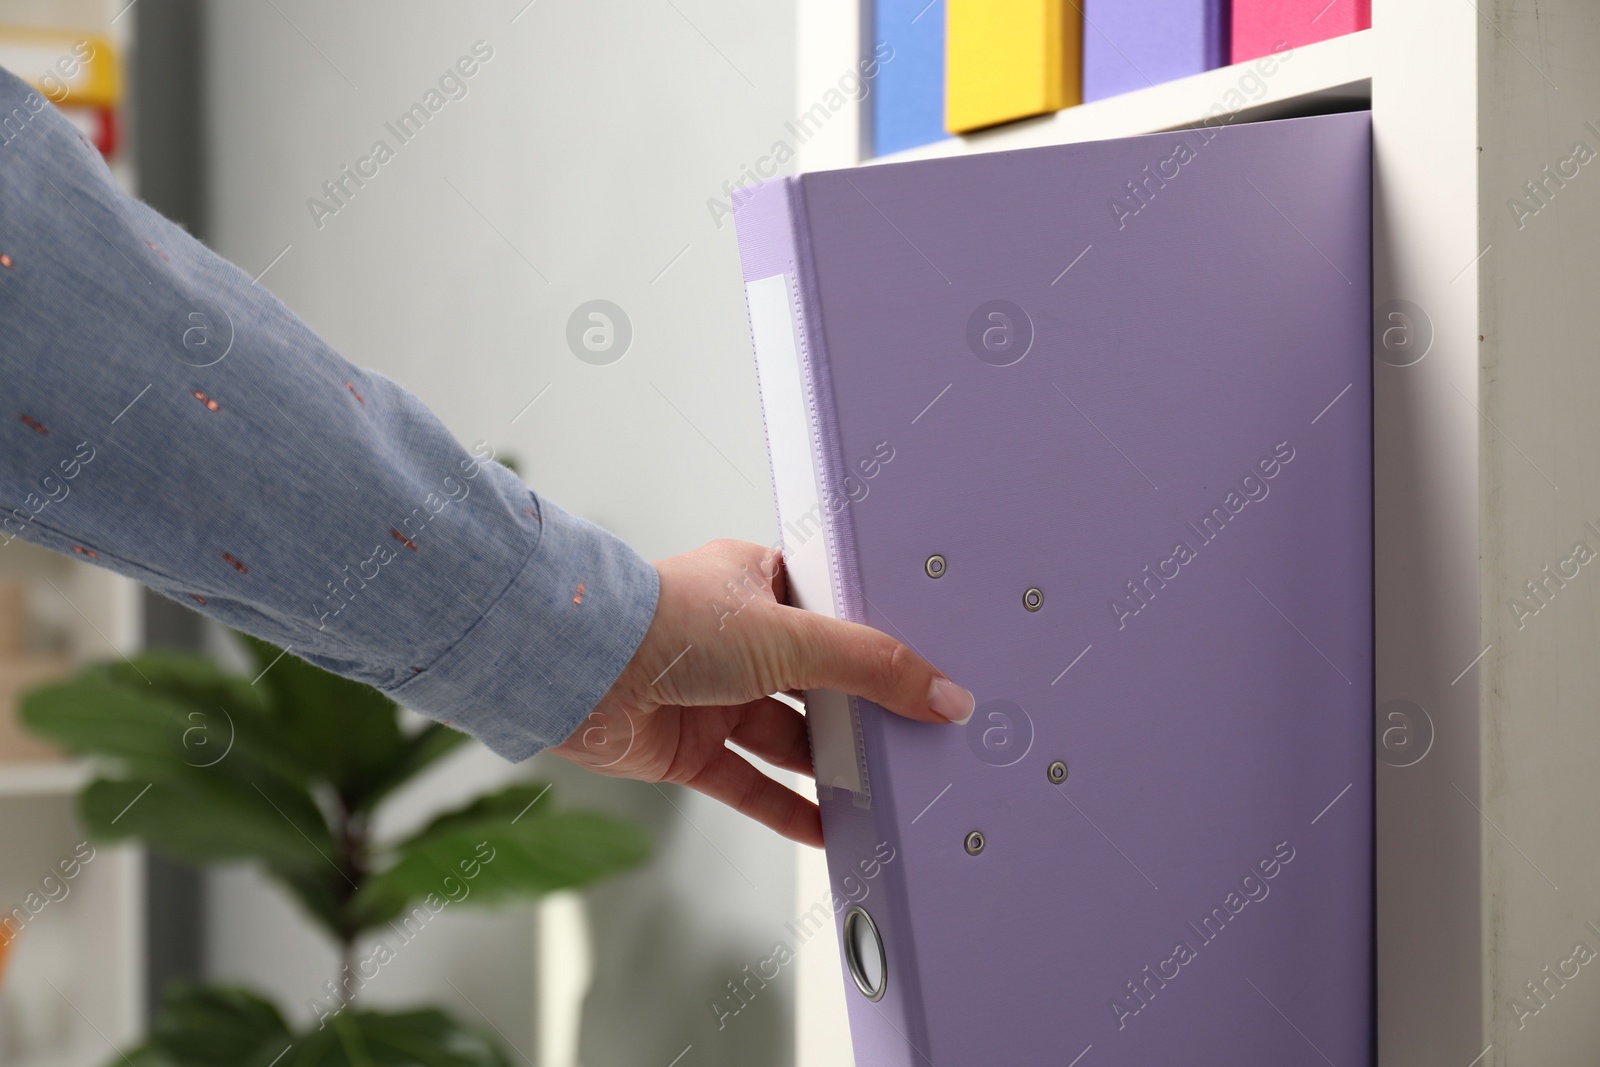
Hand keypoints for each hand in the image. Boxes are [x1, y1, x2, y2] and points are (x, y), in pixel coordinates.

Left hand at [550, 539, 974, 846]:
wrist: (577, 668)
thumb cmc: (665, 621)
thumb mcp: (791, 635)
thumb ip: (871, 666)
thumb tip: (942, 693)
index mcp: (757, 583)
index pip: (833, 614)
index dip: (875, 644)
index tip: (924, 673)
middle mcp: (735, 639)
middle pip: (815, 682)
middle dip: (857, 713)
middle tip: (913, 740)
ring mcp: (711, 695)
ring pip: (785, 737)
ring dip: (827, 766)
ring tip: (883, 792)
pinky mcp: (686, 748)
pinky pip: (749, 784)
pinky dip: (787, 809)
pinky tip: (827, 831)